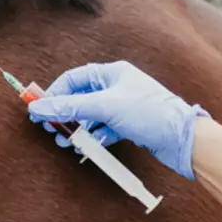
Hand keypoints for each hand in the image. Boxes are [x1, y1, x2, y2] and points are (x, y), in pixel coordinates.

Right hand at [26, 61, 208, 178]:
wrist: (183, 139)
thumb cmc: (150, 114)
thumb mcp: (106, 107)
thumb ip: (71, 107)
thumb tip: (40, 107)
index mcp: (112, 73)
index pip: (73, 79)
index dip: (54, 94)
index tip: (38, 111)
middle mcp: (117, 87)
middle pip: (79, 98)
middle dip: (64, 115)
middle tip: (51, 130)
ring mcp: (123, 106)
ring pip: (91, 116)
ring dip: (77, 130)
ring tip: (67, 143)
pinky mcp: (129, 125)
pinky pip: (103, 129)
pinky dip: (93, 138)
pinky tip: (88, 148)